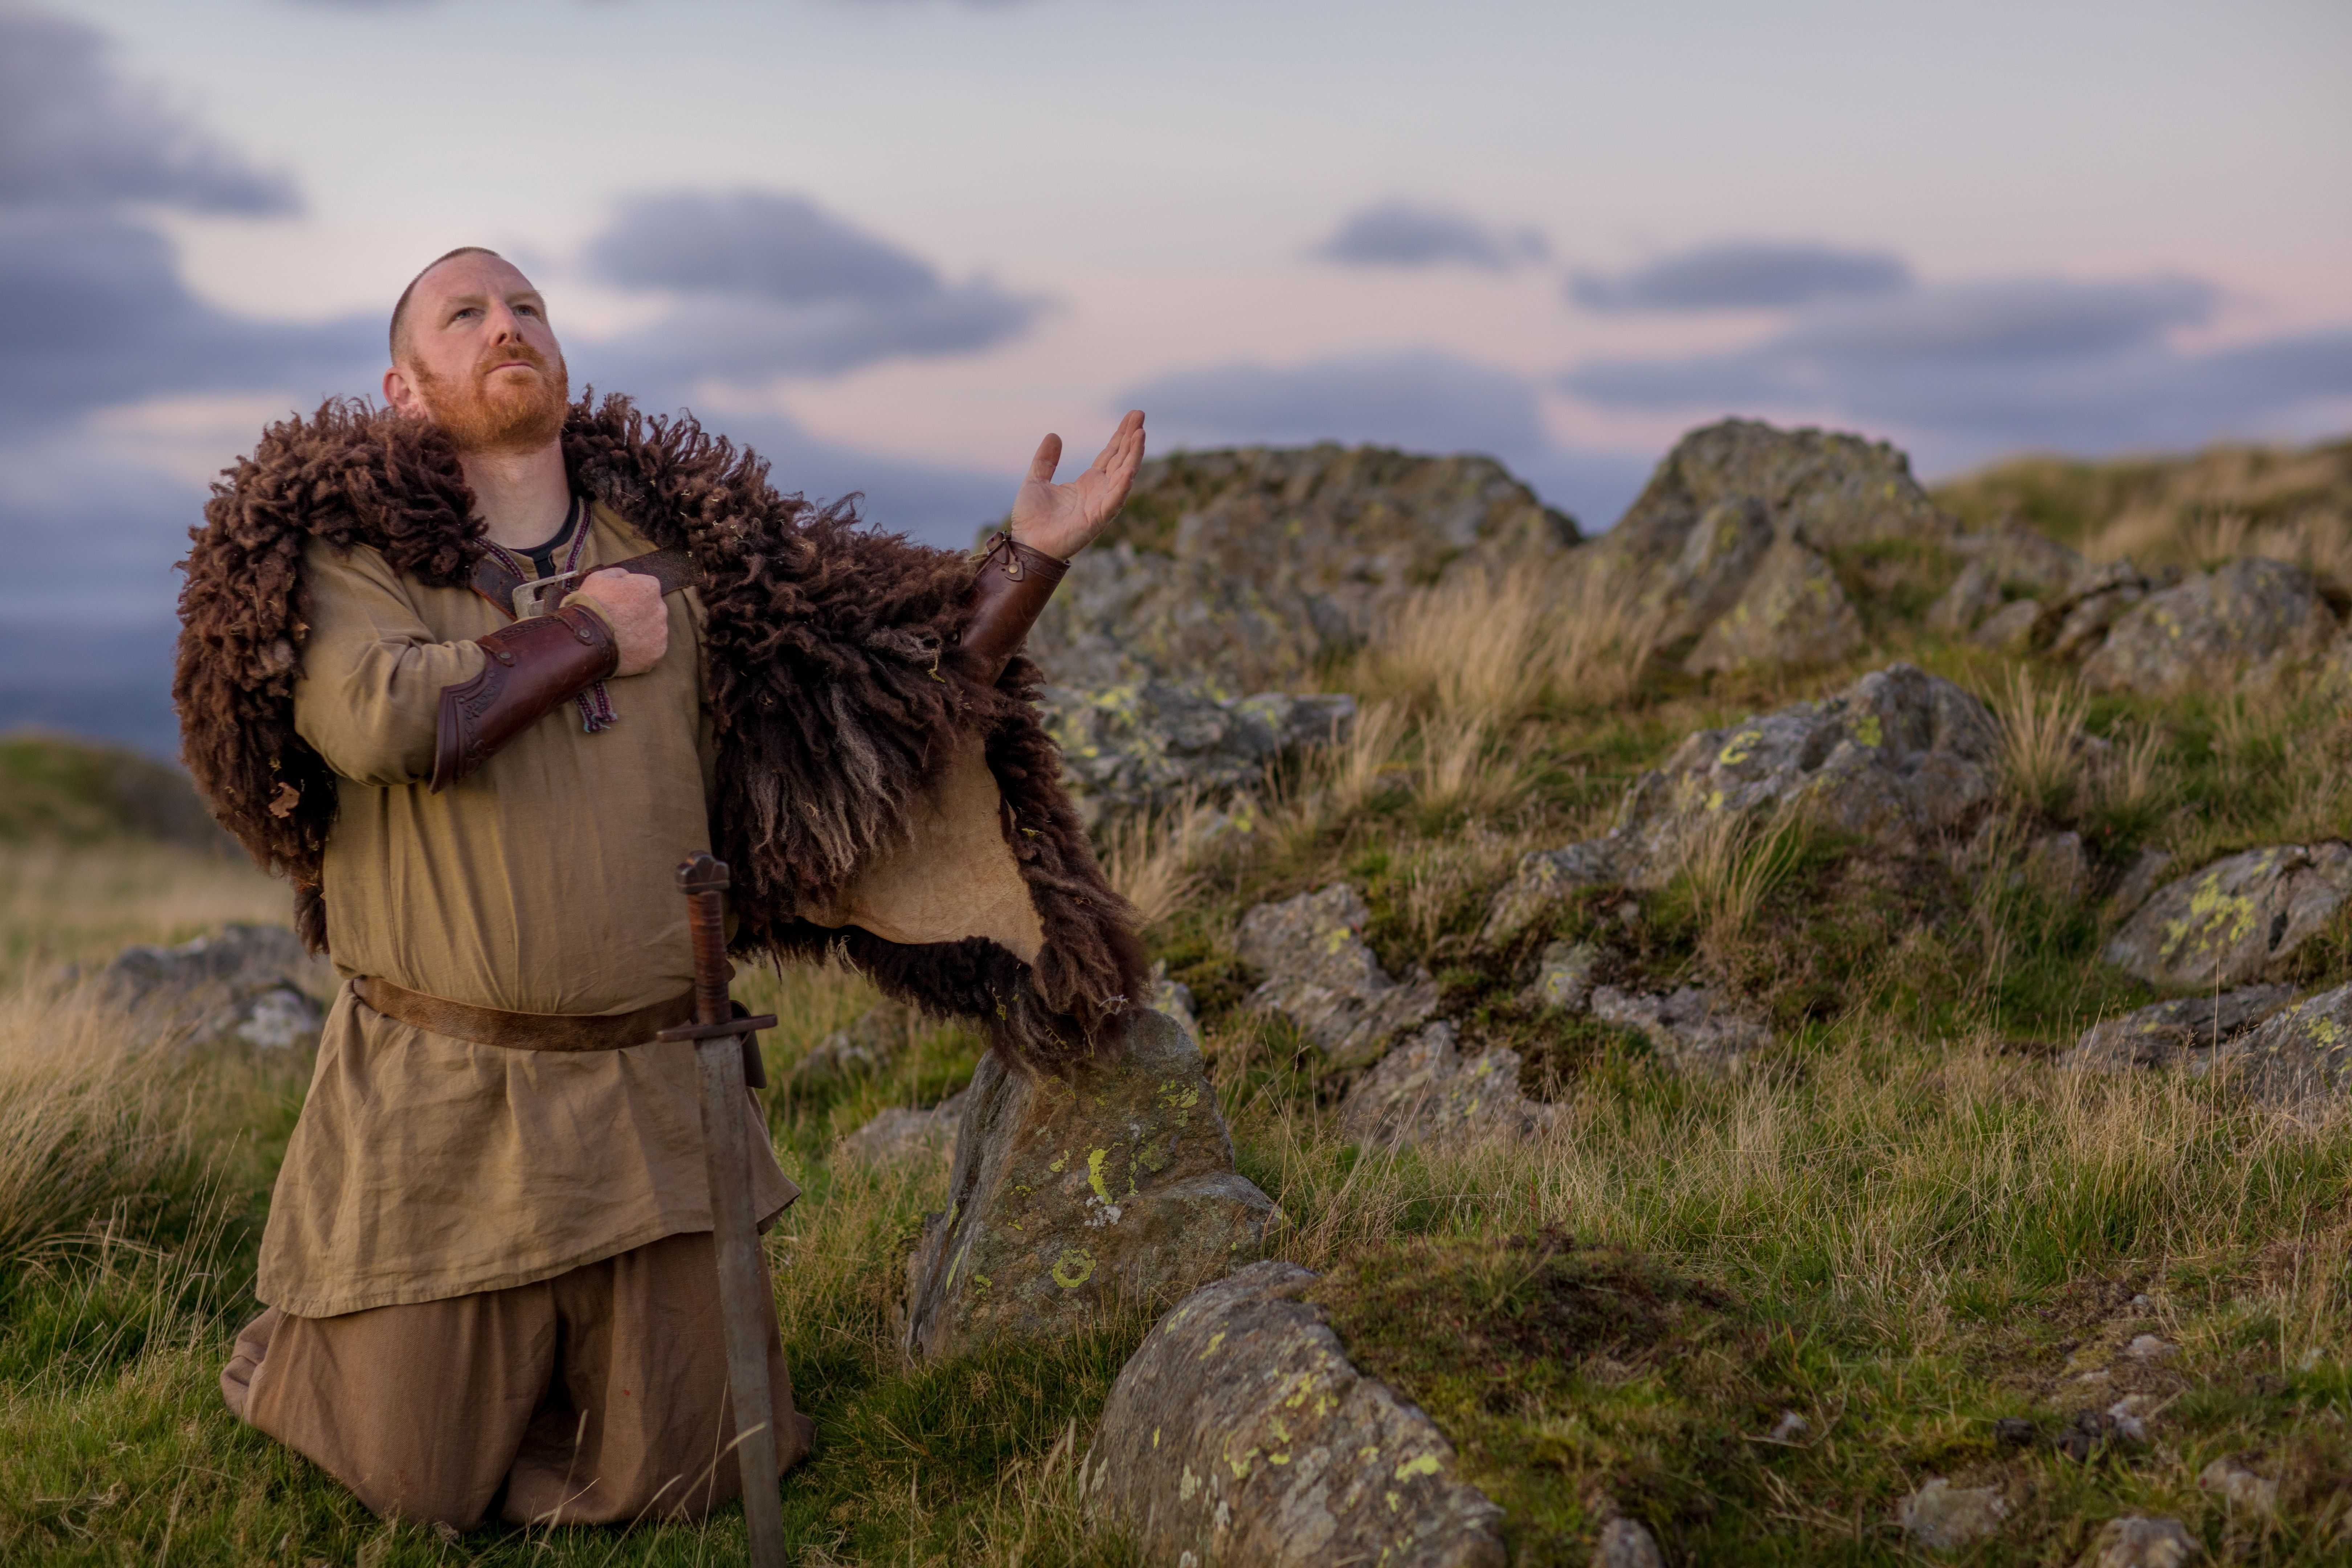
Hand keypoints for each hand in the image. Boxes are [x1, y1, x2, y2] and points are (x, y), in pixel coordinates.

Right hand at [569, 569, 668, 676]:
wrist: (588, 638)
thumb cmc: (593, 604)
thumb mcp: (598, 577)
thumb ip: (617, 574)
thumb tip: (626, 576)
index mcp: (650, 587)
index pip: (644, 586)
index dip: (629, 592)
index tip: (616, 601)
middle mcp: (661, 609)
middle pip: (650, 608)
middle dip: (637, 612)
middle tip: (617, 620)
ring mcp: (660, 632)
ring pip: (652, 629)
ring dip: (640, 631)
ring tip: (619, 636)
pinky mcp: (657, 652)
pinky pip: (650, 648)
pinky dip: (640, 648)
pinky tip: (625, 649)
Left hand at [1006, 409, 1144, 560]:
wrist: (1026, 545)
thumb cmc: (1032, 520)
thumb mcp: (1035, 480)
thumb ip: (1045, 460)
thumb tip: (1054, 435)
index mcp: (1087, 483)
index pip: (1110, 454)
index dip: (1121, 436)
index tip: (1132, 417)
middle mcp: (1099, 492)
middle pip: (1120, 459)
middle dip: (1131, 438)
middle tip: (1140, 414)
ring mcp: (1101, 505)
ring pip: (1123, 475)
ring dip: (1133, 455)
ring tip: (1140, 433)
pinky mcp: (1098, 518)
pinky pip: (1116, 498)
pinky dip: (1124, 482)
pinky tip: (1131, 466)